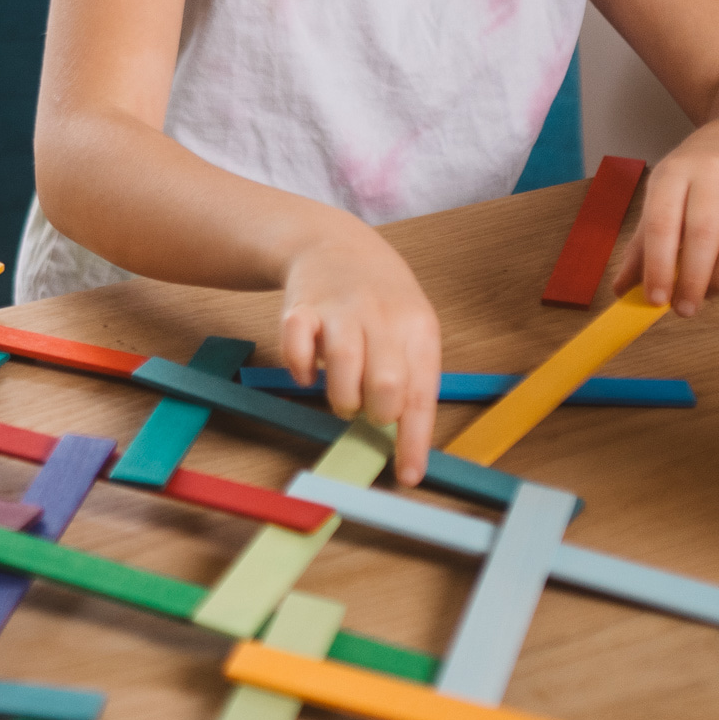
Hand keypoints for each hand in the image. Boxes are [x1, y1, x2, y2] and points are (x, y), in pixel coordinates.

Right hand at [277, 218, 442, 483]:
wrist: (335, 244)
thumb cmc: (380, 301)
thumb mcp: (411, 328)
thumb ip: (410, 377)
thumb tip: (406, 442)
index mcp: (417, 328)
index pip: (422, 394)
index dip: (415, 440)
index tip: (409, 475)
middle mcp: (382, 317)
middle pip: (386, 384)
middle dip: (376, 413)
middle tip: (369, 409)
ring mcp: (339, 310)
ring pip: (344, 368)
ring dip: (342, 399)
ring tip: (344, 396)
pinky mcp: (300, 309)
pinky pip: (297, 349)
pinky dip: (301, 370)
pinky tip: (309, 372)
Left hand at [615, 123, 718, 317]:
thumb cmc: (692, 180)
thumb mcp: (660, 198)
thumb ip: (642, 246)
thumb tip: (622, 290)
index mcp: (674, 173)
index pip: (662, 224)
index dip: (658, 267)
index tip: (656, 300)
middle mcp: (713, 174)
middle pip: (703, 236)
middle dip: (692, 281)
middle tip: (684, 310)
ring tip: (708, 293)